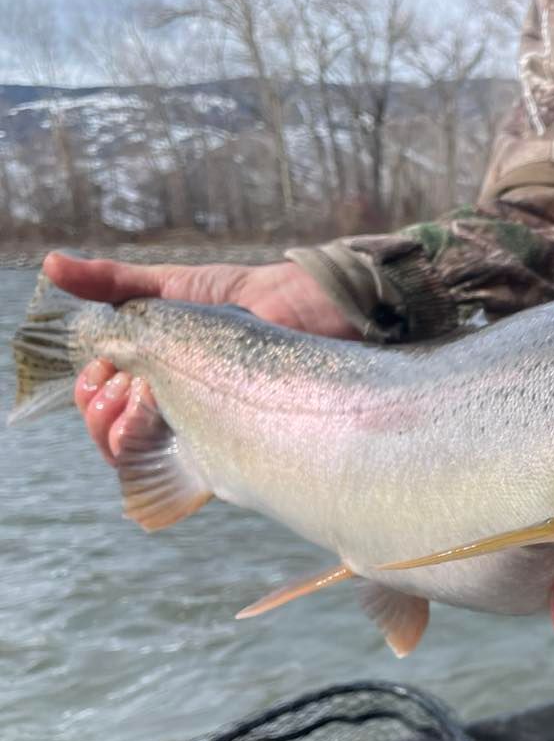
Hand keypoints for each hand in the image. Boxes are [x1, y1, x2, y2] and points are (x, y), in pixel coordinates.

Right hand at [44, 251, 349, 463]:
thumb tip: (52, 264)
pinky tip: (160, 418)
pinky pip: (175, 476)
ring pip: (134, 459)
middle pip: (109, 438)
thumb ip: (117, 282)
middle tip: (127, 382)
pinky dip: (153, 450)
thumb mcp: (178, 284)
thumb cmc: (256, 296)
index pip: (100, 406)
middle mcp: (176, 413)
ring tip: (145, 396)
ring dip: (120, 430)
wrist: (315, 308)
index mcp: (157, 378)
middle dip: (100, 411)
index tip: (106, 366)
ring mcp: (203, 434)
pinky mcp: (232, 452)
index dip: (91, 392)